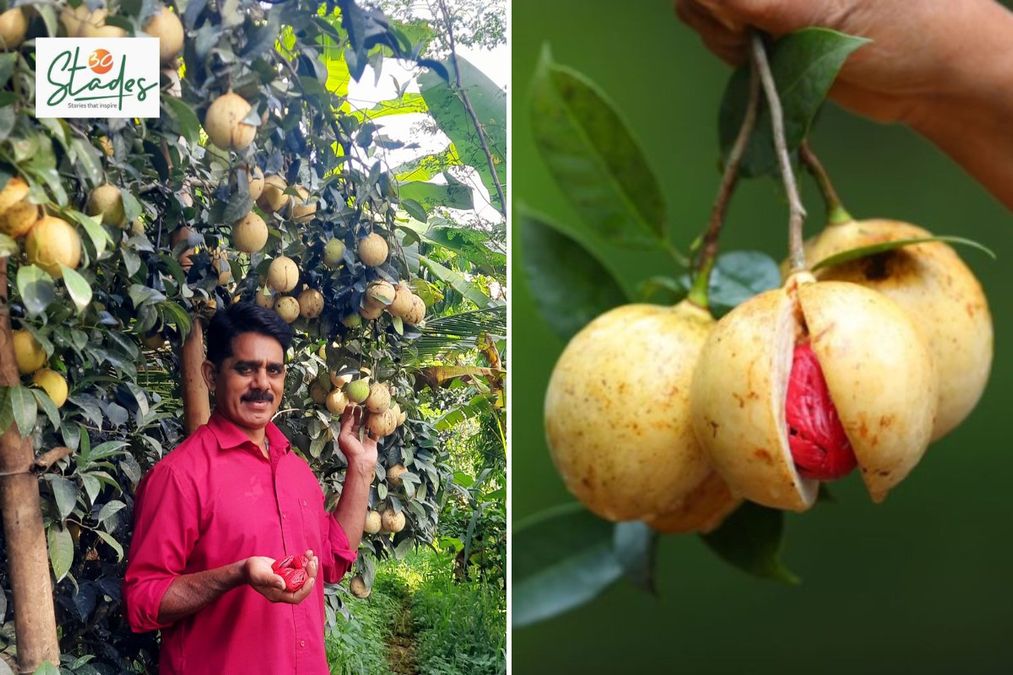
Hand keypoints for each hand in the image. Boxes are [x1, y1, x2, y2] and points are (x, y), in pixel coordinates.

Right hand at [245, 550, 317, 603]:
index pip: (296, 597)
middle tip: (312, 562)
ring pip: (304, 576)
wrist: (248, 566)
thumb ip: (271, 580)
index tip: (311, 578)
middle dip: (310, 574)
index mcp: (278, 594)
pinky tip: (307, 553)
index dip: (306, 589)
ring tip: (312, 556)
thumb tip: (283, 585)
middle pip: (303, 586)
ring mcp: (288, 580)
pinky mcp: (289, 572)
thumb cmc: (251, 572)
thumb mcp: (260, 575)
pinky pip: (300, 568)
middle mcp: (285, 589)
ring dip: (310, 566)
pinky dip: (305, 561)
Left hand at [339, 406, 378, 468]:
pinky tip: (377, 420)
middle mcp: (354, 436)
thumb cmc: (351, 451)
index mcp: (346, 435)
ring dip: (367, 418)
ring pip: (365, 426)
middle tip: (361, 405)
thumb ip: (346, 425)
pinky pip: (374, 433)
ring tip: (369, 410)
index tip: (351, 404)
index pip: (346, 421)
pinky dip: (376, 427)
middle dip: (358, 413)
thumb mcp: (344, 436)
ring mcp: (363, 439)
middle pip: (356, 422)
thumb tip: (350, 416)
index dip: (348, 413)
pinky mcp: (371, 442)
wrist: (361, 463)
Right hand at [674, 0, 986, 122]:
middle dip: (714, 15)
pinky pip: (723, 43)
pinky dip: (732, 55)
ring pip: (706, 16)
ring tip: (766, 52)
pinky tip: (764, 64)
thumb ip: (766, 3)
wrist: (935, 81)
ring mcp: (772, 7)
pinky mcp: (771, 39)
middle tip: (750, 36)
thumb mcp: (834, 12)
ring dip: (722, 38)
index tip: (736, 16)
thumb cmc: (906, 29)